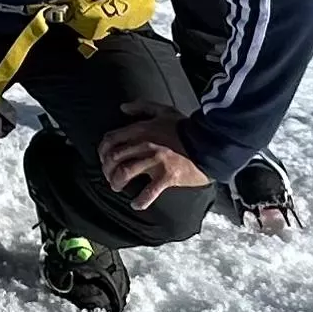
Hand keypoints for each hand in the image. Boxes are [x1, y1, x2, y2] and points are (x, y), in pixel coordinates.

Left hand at [99, 109, 213, 209]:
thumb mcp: (163, 110)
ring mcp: (156, 161)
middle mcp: (145, 144)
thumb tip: (123, 108)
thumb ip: (142, 106)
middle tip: (110, 177)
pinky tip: (136, 204)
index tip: (104, 159)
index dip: (102, 151)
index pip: (111, 139)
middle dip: (107, 169)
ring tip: (118, 188)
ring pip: (124, 173)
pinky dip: (140, 201)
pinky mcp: (168, 176)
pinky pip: (149, 192)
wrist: (210, 141)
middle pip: (114, 157)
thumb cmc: (186, 127)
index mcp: (142, 129)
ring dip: (116, 183)